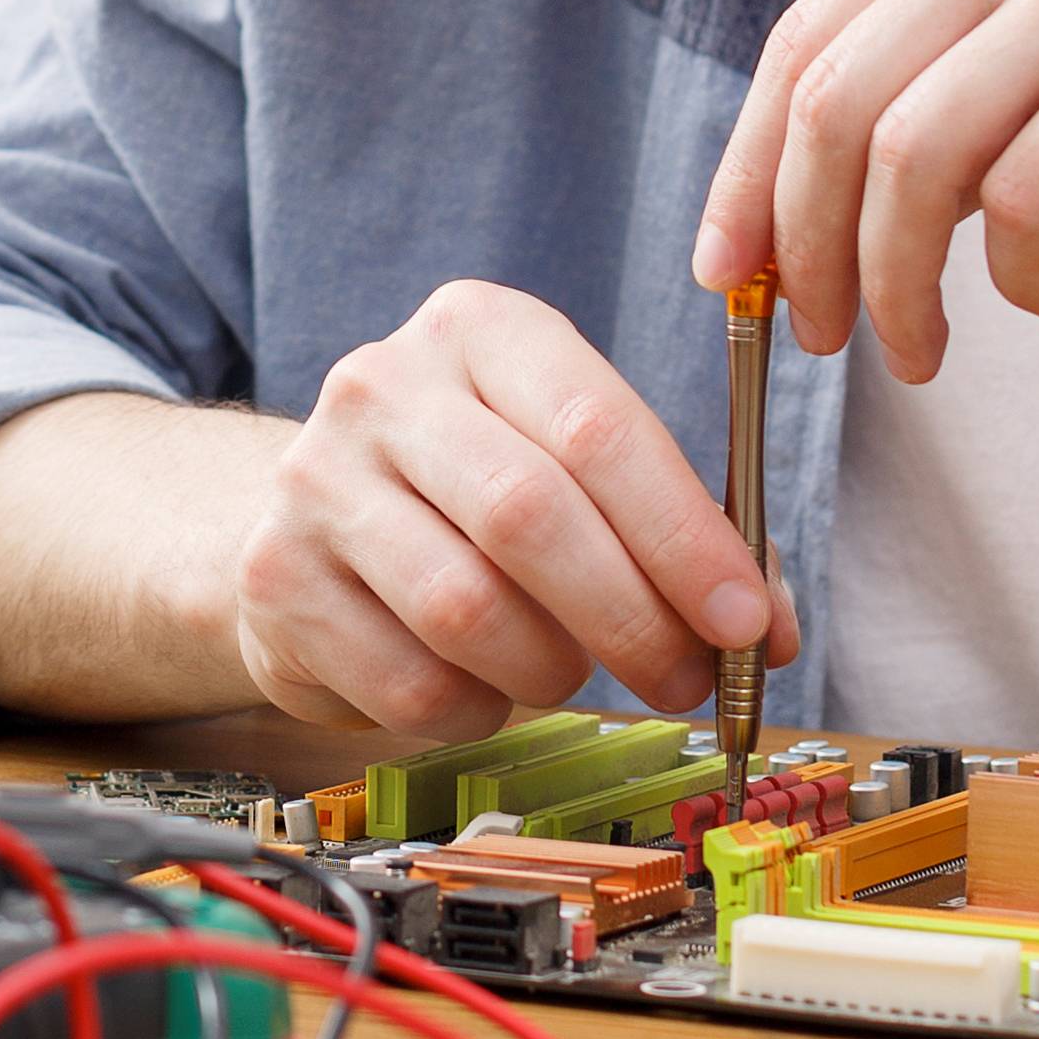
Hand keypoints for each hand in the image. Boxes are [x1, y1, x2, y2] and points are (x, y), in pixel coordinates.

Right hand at [236, 280, 789, 733]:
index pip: (598, 428)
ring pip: (467, 610)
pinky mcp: (275, 579)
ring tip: (566, 670)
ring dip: (549, 669)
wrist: (313, 515)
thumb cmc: (478, 489)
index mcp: (480, 329)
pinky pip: (409, 682)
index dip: (685, 537)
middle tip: (684, 677)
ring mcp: (316, 479)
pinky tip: (481, 683)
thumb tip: (762, 631)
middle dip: (631, 617)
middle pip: (530, 517)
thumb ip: (679, 529)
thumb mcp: (576, 463)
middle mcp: (383, 385)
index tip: (744, 620)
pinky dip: (474, 709)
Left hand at [694, 0, 1038, 378]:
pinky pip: (1025, 204)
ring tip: (920, 347)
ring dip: (895, 283)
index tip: (731, 267)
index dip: (746, 169)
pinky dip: (1018, 279)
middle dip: (805, 244)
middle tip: (819, 335)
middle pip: (835, 102)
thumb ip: (941, 97)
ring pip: (911, 159)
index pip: (806, 39)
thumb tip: (795, 219)